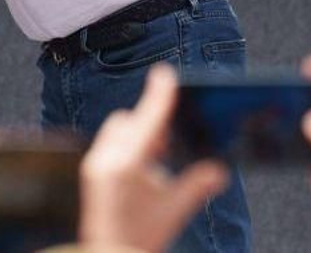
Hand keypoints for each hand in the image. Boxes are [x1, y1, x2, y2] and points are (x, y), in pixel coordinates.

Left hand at [79, 63, 228, 252]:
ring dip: (137, 136)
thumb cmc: (140, 237)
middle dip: (148, 124)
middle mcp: (106, 160)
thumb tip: (219, 169)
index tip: (166, 74)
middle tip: (168, 142)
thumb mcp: (175, 210)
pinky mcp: (91, 174)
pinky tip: (140, 170)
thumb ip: (198, 185)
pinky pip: (108, 146)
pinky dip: (125, 148)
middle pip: (128, 121)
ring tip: (157, 159)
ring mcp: (95, 166)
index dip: (160, 96)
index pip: (148, 120)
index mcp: (128, 164)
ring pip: (116, 132)